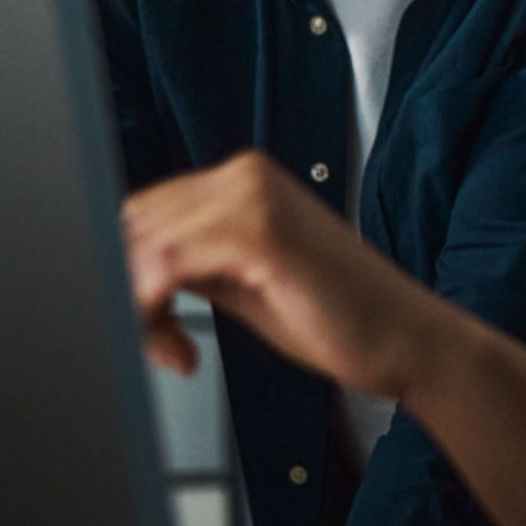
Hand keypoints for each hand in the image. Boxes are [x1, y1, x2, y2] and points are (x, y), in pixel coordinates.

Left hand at [123, 150, 448, 396]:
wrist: (404, 339)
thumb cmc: (334, 317)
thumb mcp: (240, 280)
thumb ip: (188, 262)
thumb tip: (122, 269)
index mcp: (242, 179)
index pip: (143, 211)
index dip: (124, 269)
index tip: (136, 324)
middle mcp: (244, 174)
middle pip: (134, 223)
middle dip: (127, 291)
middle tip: (155, 346)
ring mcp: (254, 196)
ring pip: (142, 244)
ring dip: (136, 308)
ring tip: (169, 350)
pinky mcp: (262, 231)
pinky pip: (168, 264)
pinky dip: (154, 310)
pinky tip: (179, 347)